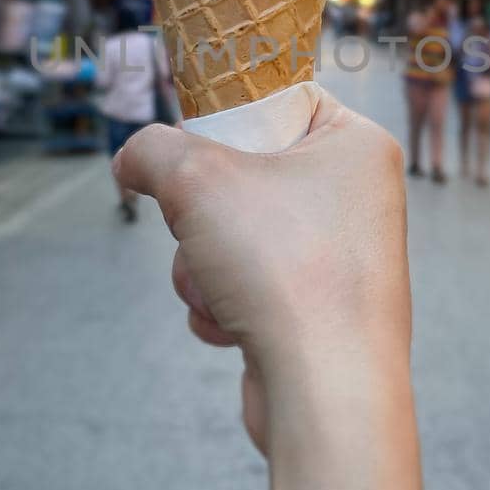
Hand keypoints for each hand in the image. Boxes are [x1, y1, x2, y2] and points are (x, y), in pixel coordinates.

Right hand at [115, 89, 409, 454]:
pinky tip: (233, 328)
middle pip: (243, 173)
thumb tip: (130, 161)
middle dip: (200, 212)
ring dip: (201, 264)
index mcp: (356, 144)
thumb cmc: (284, 268)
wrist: (324, 390)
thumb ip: (151, 150)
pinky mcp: (319, 311)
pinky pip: (247, 286)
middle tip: (203, 225)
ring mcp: (341, 257)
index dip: (224, 118)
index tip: (193, 144)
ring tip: (219, 288)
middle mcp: (358, 197)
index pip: (277, 99)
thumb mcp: (195, 178)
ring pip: (233, 234)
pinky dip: (223, 305)